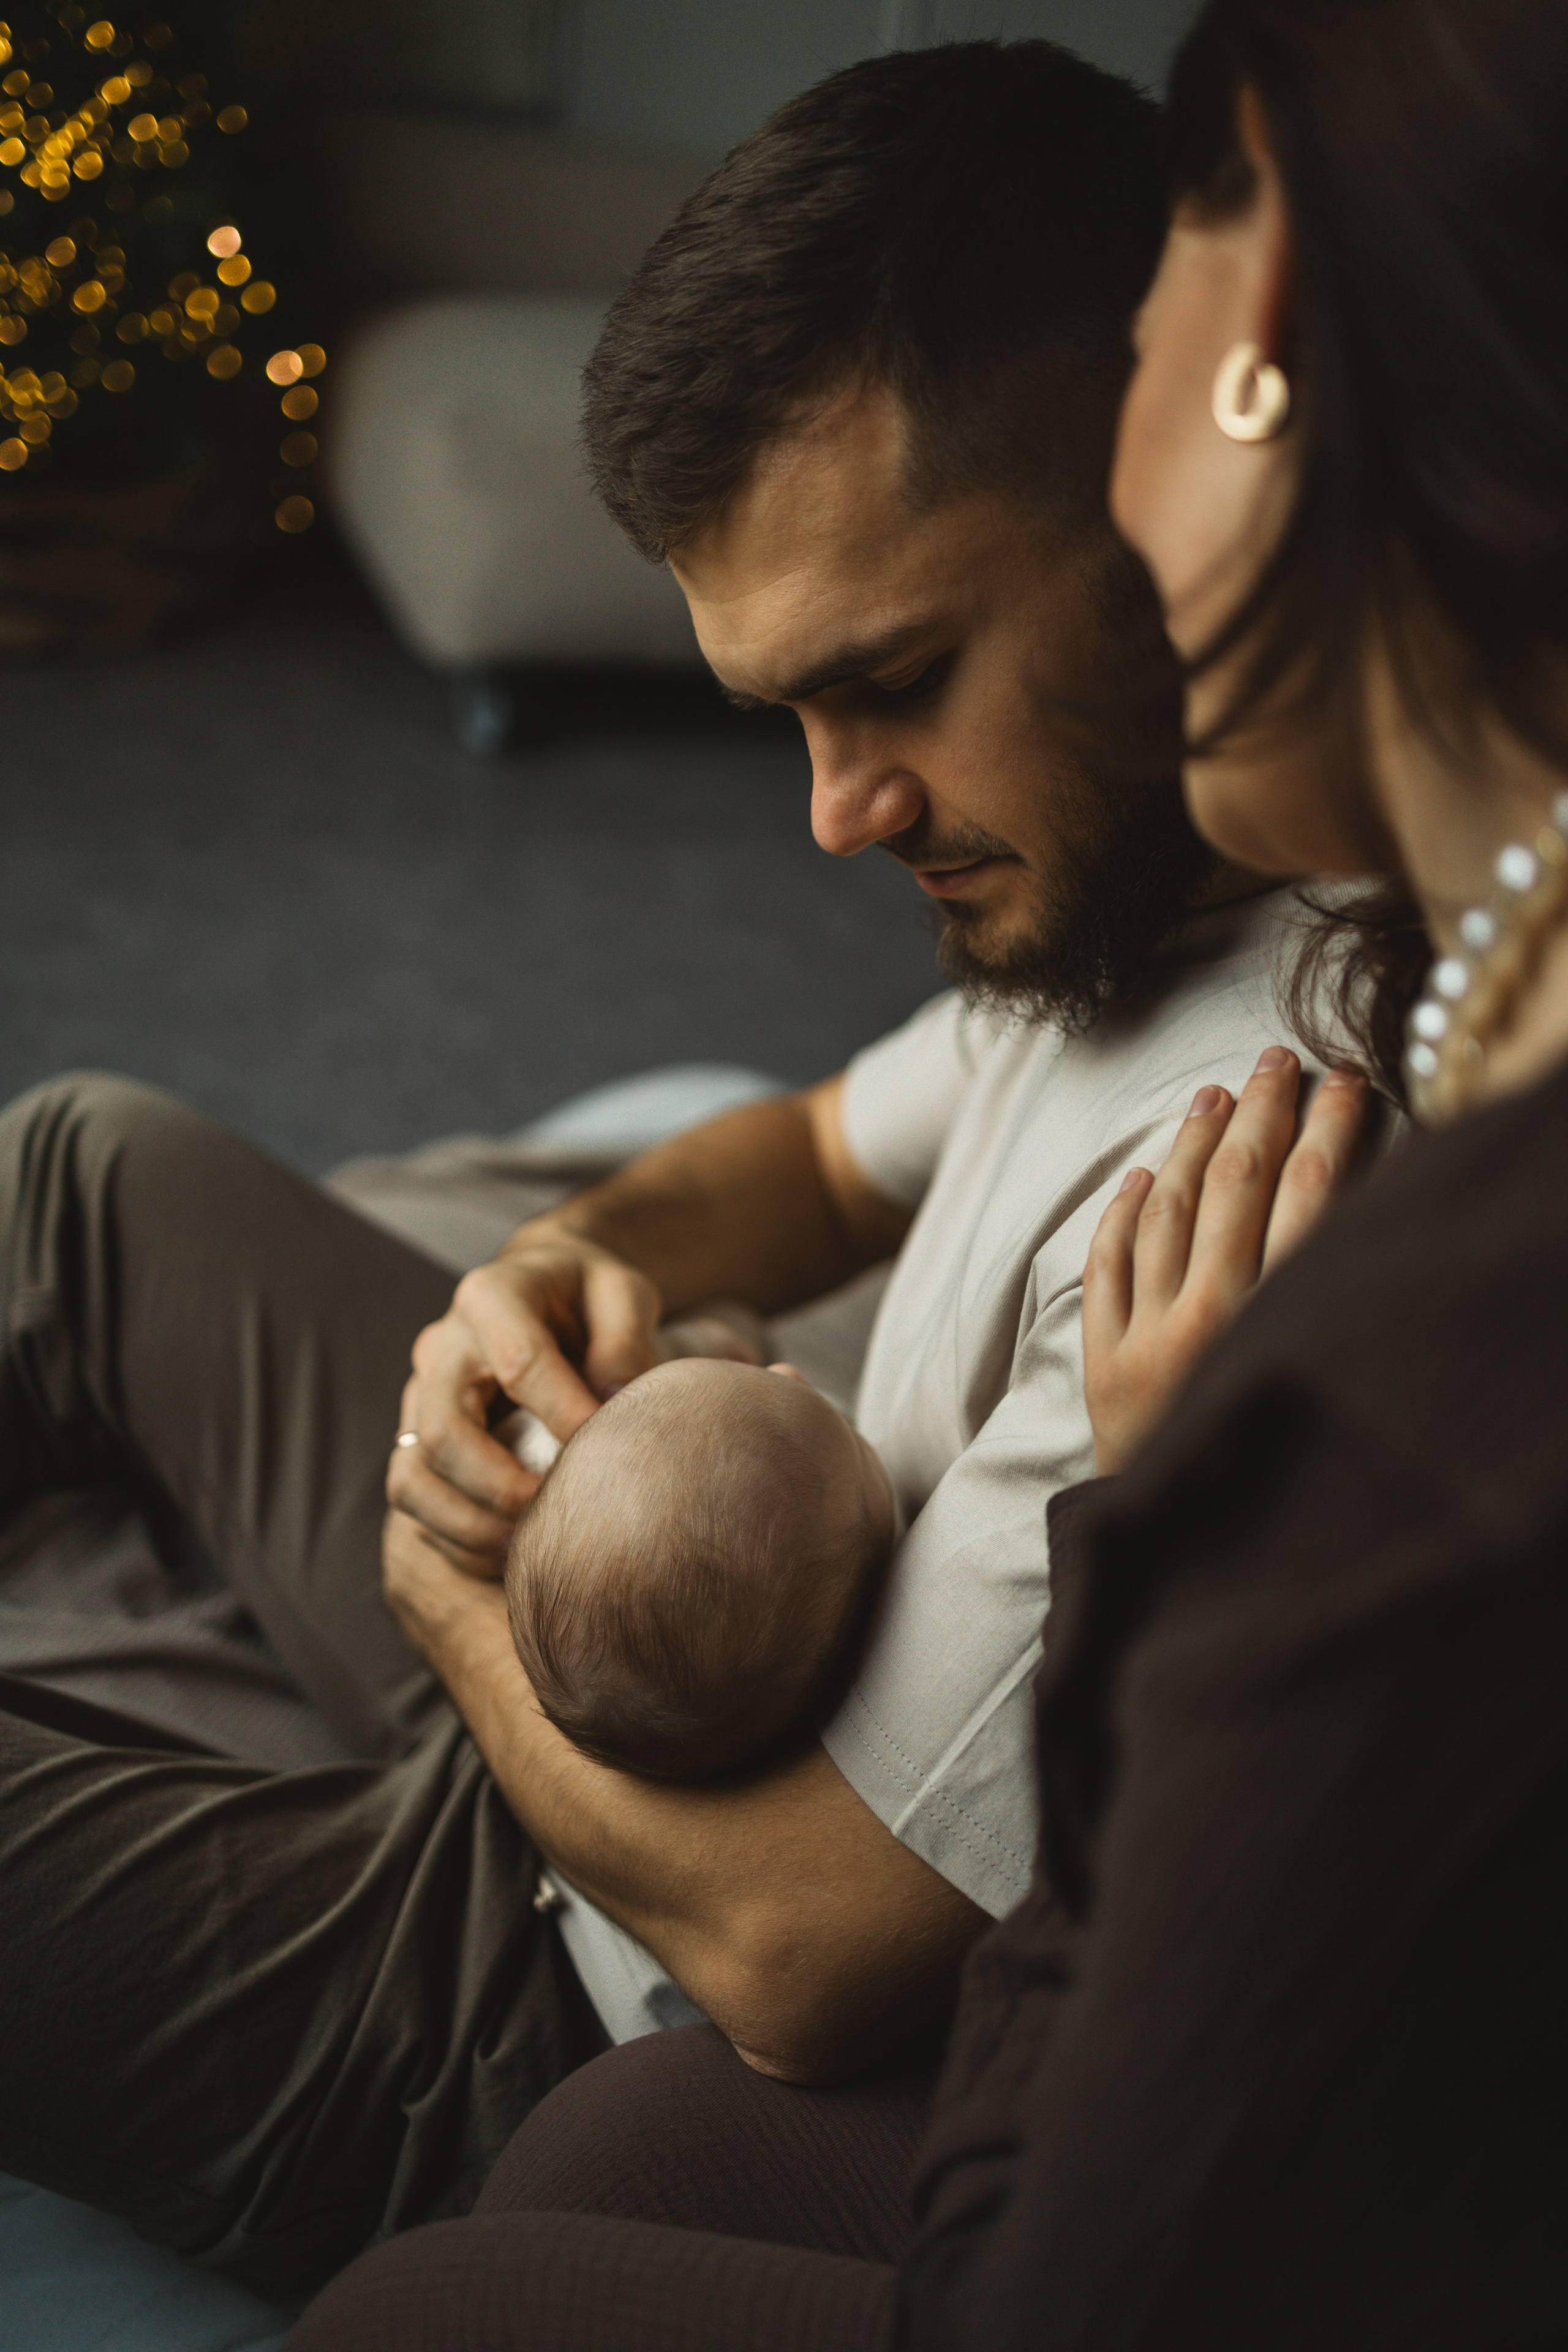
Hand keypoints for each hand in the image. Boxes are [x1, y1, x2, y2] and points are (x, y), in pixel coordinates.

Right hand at [386, 1225, 662, 1574]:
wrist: (543, 1293)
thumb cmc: (587, 1298)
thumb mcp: (621, 1292)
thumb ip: (624, 1337)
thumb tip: (612, 1398)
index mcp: (492, 1296)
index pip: (519, 1361)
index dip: (565, 1412)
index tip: (607, 1448)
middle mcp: (442, 1347)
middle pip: (445, 1431)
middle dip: (501, 1487)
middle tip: (556, 1511)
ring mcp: (420, 1395)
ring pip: (413, 1475)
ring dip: (468, 1524)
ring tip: (527, 1545)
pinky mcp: (416, 1435)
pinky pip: (412, 1497)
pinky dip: (453, 1537)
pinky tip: (508, 1551)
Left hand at [1082, 1049, 1367, 1473]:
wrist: (1201, 1584)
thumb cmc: (1289, 1495)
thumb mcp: (1334, 1393)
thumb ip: (1342, 1308)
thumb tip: (1372, 1231)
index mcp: (1283, 1327)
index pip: (1311, 1196)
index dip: (1331, 1127)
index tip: (1347, 1078)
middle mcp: (1212, 1323)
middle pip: (1236, 1186)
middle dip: (1261, 1112)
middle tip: (1278, 1057)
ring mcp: (1147, 1343)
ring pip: (1166, 1212)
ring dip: (1189, 1143)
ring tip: (1214, 1092)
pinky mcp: (1103, 1370)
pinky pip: (1106, 1271)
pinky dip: (1120, 1216)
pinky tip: (1138, 1176)